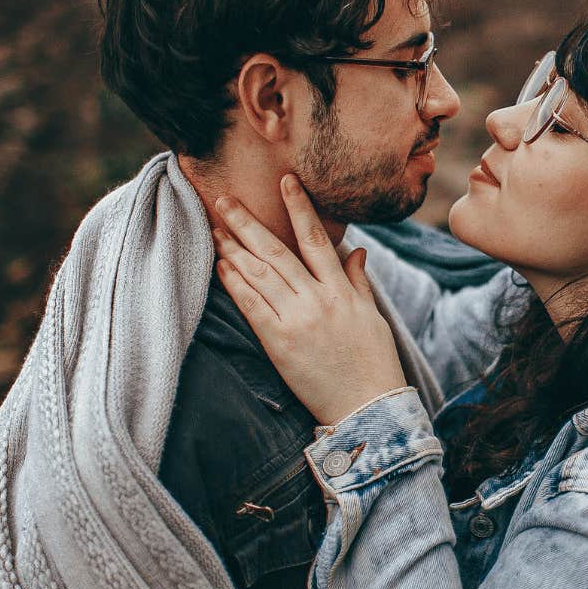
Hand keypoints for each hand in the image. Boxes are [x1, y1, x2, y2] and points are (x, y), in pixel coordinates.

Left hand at [212, 174, 407, 425]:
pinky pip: (252, 306)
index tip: (285, 181)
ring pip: (260, 274)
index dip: (300, 207)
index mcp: (341, 290)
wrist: (368, 407)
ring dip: (234, 248)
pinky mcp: (279, 343)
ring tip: (215, 228)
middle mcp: (317, 299)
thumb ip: (357, 281)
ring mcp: (297, 320)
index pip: (316, 238)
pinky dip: (235, 283)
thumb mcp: (371, 316)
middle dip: (248, 223)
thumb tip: (357, 251)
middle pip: (277, 251)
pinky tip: (221, 265)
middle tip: (224, 199)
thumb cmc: (372, 362)